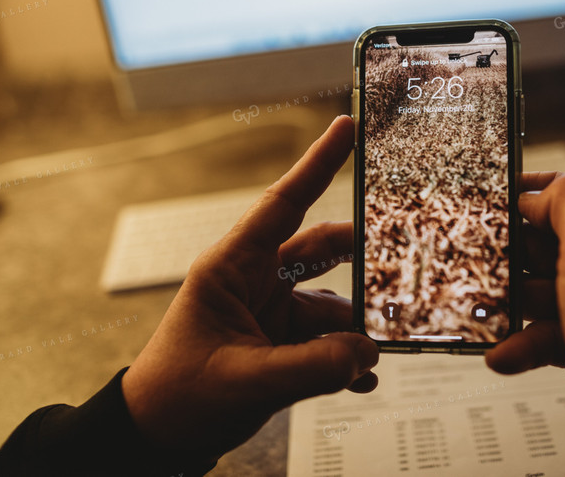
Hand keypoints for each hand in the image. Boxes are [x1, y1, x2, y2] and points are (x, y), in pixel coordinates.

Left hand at [121, 116, 378, 464]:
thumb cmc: (181, 397)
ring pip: (331, 302)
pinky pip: (326, 339)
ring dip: (357, 326)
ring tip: (382, 348)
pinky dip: (346, 356)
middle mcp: (255, 280)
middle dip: (361, 253)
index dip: (316, 164)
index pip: (282, 205)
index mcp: (232, 267)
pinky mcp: (282, 341)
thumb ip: (311, 368)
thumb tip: (369, 352)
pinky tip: (362, 377)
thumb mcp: (245, 380)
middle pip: (320, 250)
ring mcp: (271, 311)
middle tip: (402, 251)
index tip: (346, 128)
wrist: (161, 436)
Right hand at [486, 172, 564, 452]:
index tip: (485, 203)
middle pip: (537, 244)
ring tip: (487, 315)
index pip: (563, 194)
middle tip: (481, 267)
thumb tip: (534, 192)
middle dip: (508, 259)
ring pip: (531, 290)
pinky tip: (504, 354)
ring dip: (508, 306)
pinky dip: (519, 344)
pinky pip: (536, 332)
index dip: (523, 198)